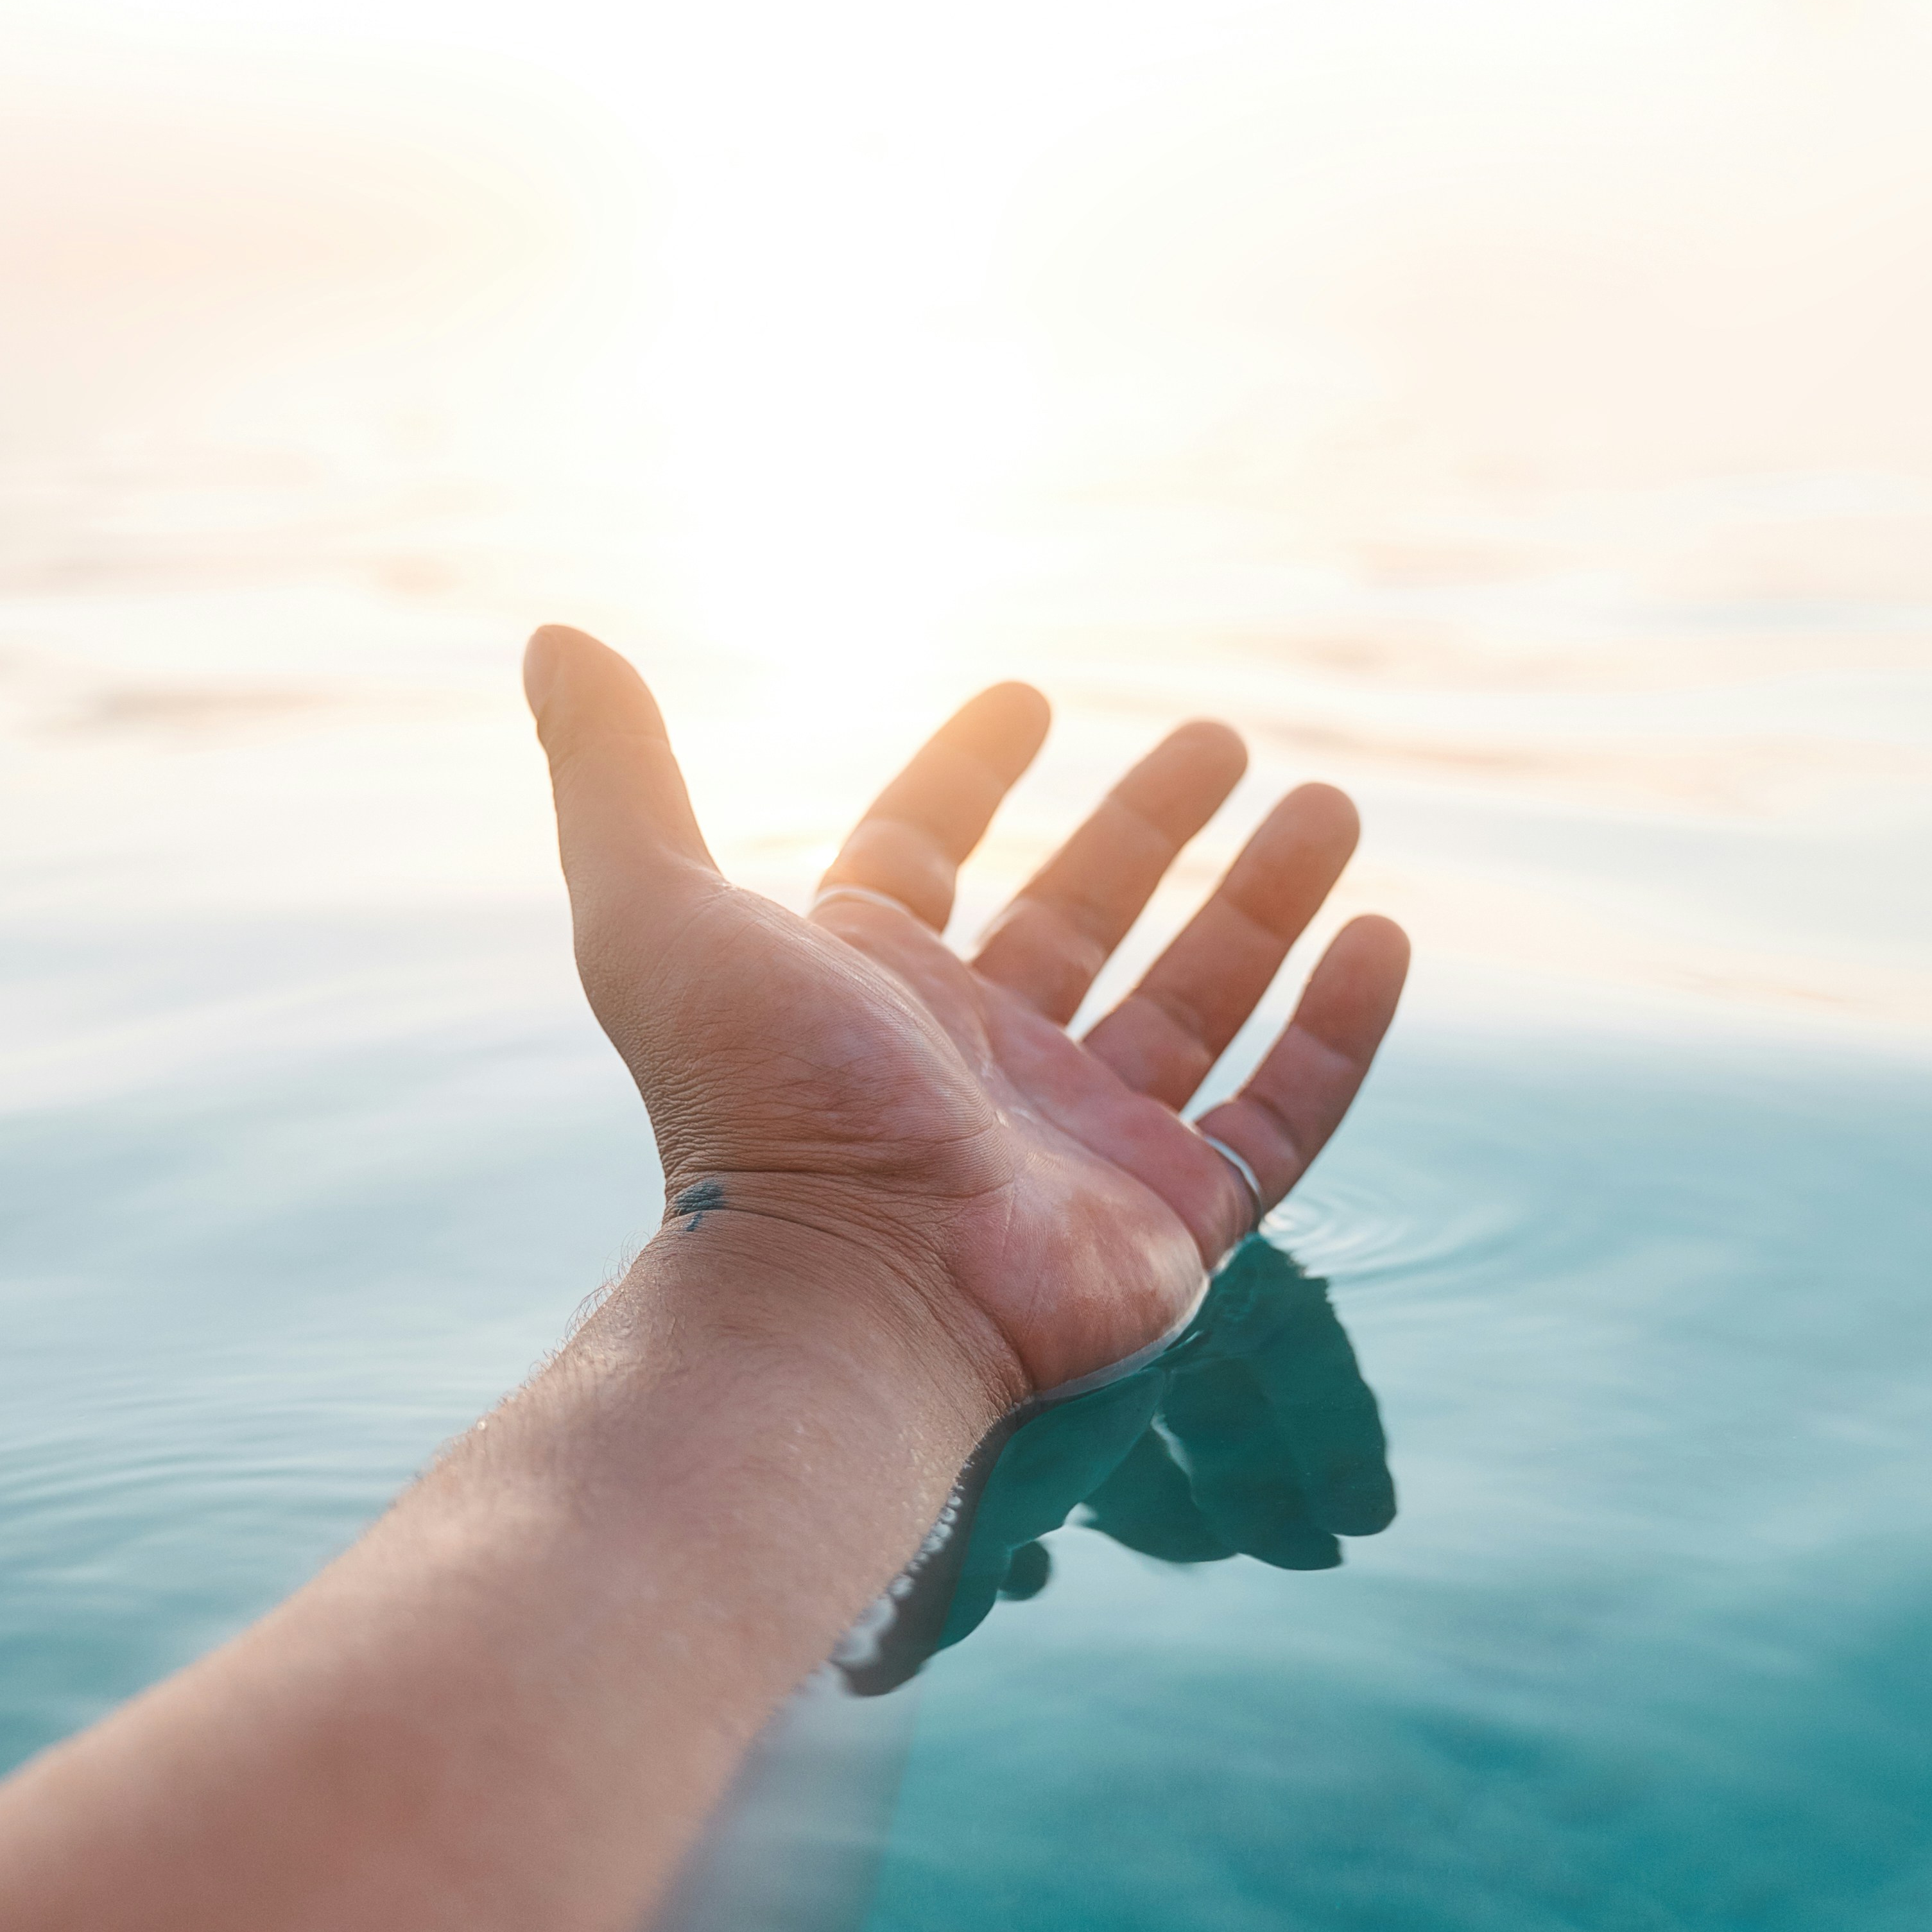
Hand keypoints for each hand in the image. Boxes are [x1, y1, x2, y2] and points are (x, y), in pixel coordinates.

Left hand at [525, 629, 1409, 1410]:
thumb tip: (552, 636)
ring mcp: (1080, 1143)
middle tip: (1222, 738)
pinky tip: (1379, 939)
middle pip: (1081, 916)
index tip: (1026, 698)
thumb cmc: (750, 1115)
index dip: (966, 774)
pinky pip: (1277, 1117)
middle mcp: (976, 1062)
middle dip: (1152, 827)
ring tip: (1327, 804)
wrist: (846, 1295)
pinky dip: (1335, 1035)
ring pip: (1196, 1000)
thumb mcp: (656, 914)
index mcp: (868, 991)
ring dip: (1261, 904)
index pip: (924, 855)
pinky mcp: (1169, 1220)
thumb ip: (615, 775)